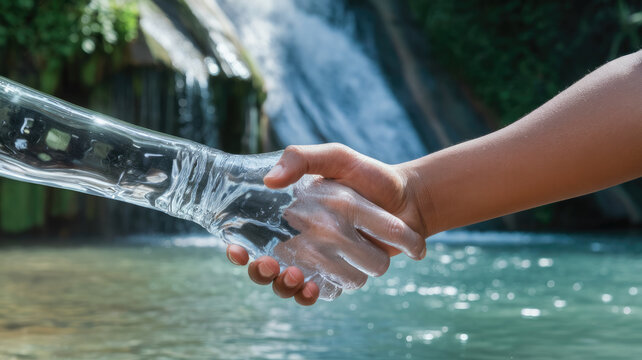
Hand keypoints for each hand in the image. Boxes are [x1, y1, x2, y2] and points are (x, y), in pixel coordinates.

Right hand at [227, 143, 428, 304]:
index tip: (236, 250)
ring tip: (295, 275)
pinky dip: (311, 296)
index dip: (239, 249)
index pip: (253, 237)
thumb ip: (303, 159)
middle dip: (261, 273)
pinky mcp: (340, 278)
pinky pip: (319, 294)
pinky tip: (312, 289)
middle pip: (267, 270)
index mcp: (291, 217)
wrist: (409, 200)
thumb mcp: (336, 157)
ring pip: (289, 286)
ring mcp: (320, 264)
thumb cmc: (369, 176)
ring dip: (287, 285)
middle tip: (267, 265)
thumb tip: (270, 179)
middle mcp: (301, 243)